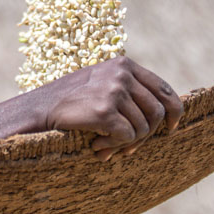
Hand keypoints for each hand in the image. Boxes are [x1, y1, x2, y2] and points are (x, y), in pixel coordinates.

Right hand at [35, 57, 183, 159]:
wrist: (39, 109)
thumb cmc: (72, 101)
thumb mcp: (103, 83)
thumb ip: (130, 90)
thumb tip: (164, 113)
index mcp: (125, 65)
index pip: (164, 90)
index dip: (174, 112)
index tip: (171, 128)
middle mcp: (122, 75)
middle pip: (157, 113)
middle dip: (147, 135)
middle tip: (130, 148)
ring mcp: (114, 91)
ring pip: (143, 129)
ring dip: (127, 144)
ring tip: (107, 146)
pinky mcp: (105, 111)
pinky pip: (127, 137)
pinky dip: (115, 146)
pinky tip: (98, 146)